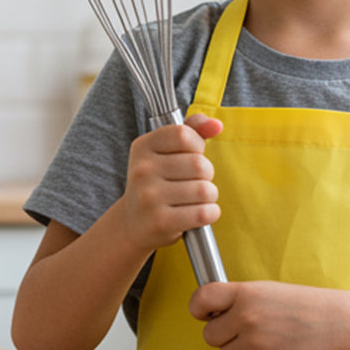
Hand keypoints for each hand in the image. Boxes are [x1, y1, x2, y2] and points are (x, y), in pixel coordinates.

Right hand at [118, 113, 222, 253]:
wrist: (132, 224)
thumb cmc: (156, 182)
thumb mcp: (165, 151)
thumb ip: (191, 131)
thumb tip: (216, 125)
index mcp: (142, 147)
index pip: (184, 135)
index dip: (197, 146)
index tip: (190, 155)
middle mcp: (142, 170)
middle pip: (199, 164)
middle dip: (206, 175)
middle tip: (193, 182)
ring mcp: (149, 197)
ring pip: (205, 190)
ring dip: (209, 196)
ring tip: (195, 199)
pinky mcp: (161, 222)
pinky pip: (204, 213)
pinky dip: (210, 213)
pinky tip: (199, 214)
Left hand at [188, 280, 346, 349]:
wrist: (333, 321)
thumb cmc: (297, 304)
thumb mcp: (264, 290)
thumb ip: (236, 299)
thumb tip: (208, 315)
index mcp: (244, 293)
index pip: (201, 299)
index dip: (198, 308)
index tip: (205, 313)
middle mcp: (247, 317)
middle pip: (210, 336)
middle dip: (223, 335)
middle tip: (244, 329)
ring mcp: (256, 343)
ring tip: (262, 341)